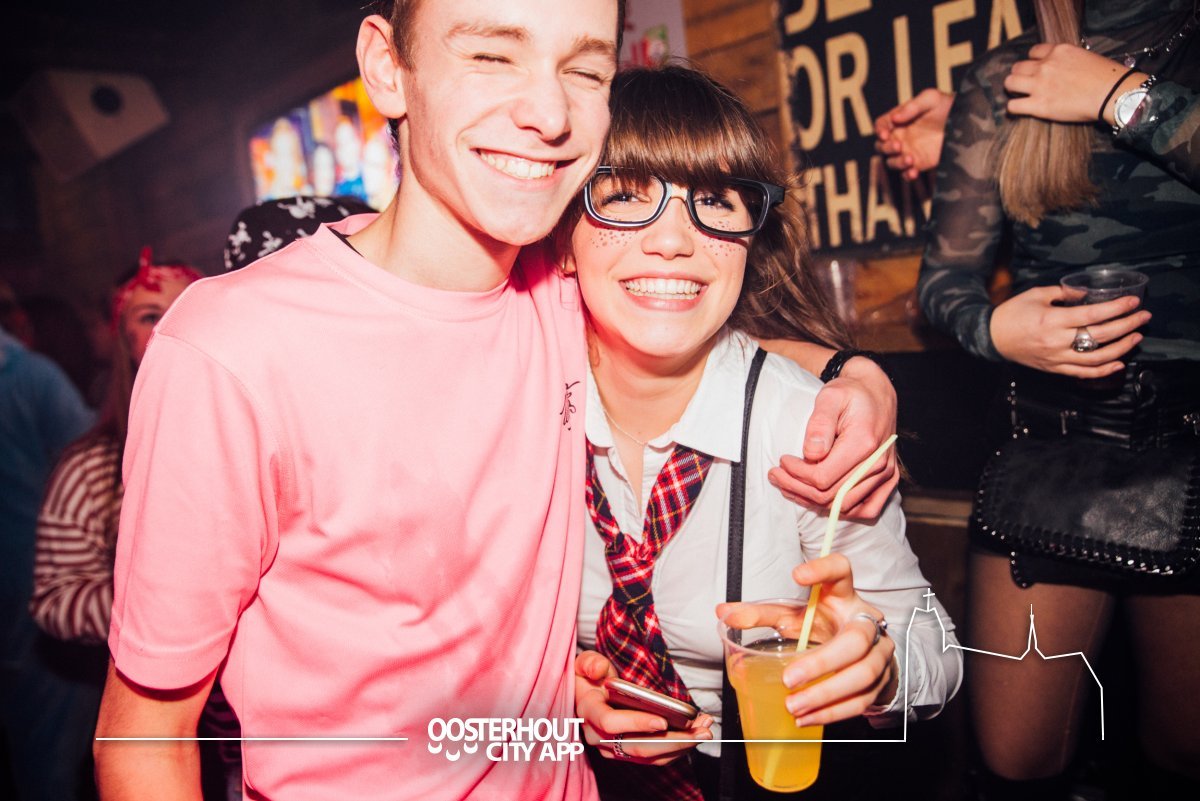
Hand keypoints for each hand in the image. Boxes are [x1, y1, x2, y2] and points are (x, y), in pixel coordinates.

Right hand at [573, 651, 712, 765]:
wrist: (586, 696)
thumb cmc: (589, 678)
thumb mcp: (585, 663)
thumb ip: (590, 663)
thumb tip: (598, 670)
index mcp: (589, 712)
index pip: (610, 723)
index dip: (636, 723)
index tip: (662, 721)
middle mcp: (598, 737)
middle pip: (637, 746)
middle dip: (673, 741)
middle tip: (701, 731)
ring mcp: (613, 749)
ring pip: (650, 756)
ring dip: (682, 746)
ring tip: (705, 731)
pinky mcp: (628, 754)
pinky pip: (654, 757)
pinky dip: (678, 748)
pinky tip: (696, 734)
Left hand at [717, 554, 896, 727]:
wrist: (860, 652)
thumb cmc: (821, 627)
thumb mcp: (792, 615)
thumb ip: (760, 614)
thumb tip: (723, 612)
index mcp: (842, 596)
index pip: (841, 571)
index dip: (823, 569)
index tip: (797, 575)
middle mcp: (865, 621)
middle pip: (855, 639)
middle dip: (822, 662)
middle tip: (788, 678)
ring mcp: (879, 651)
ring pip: (862, 673)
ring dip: (826, 694)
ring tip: (794, 706)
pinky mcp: (881, 680)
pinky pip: (862, 700)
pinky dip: (833, 712)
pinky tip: (807, 718)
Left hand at [770, 357, 898, 519]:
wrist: (876, 393)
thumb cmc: (850, 393)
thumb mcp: (830, 396)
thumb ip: (819, 424)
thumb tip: (810, 454)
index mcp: (864, 444)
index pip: (823, 477)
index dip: (797, 475)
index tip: (782, 461)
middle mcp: (878, 464)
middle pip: (831, 496)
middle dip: (797, 489)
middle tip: (776, 476)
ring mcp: (886, 475)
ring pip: (844, 506)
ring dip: (812, 501)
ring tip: (789, 487)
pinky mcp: (888, 480)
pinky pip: (866, 510)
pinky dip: (840, 510)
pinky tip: (818, 499)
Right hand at [873, 88, 953, 179]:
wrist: (967, 122)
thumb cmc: (947, 106)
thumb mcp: (931, 99)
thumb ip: (912, 106)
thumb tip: (895, 118)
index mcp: (900, 120)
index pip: (881, 125)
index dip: (880, 130)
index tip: (885, 133)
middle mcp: (901, 136)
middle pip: (881, 146)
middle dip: (886, 147)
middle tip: (898, 145)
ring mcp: (909, 151)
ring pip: (892, 162)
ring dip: (897, 162)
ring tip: (910, 159)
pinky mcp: (920, 164)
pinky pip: (906, 174)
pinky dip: (907, 175)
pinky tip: (914, 172)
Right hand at [989, 286, 1149, 377]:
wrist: (991, 337)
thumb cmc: (1013, 313)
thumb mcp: (1036, 294)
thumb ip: (1063, 293)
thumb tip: (1087, 293)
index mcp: (1052, 320)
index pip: (1092, 315)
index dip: (1116, 308)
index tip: (1133, 301)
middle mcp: (1057, 341)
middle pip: (1100, 335)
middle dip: (1127, 325)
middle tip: (1143, 317)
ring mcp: (1056, 358)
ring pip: (1097, 358)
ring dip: (1121, 348)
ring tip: (1136, 337)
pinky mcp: (1054, 368)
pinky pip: (1083, 373)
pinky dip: (1104, 371)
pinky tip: (1119, 363)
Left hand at [1004, 43, 1147, 124]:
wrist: (1112, 93)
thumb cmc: (1105, 77)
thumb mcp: (1085, 56)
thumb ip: (1067, 59)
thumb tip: (1061, 66)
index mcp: (1058, 51)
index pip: (1033, 51)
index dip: (1033, 61)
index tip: (1035, 68)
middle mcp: (1045, 65)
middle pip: (1018, 67)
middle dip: (1020, 74)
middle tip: (1025, 83)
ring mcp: (1040, 85)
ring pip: (1010, 83)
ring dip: (1013, 88)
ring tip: (1019, 94)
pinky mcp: (1038, 105)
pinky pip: (1012, 106)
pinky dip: (1013, 108)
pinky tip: (1018, 109)